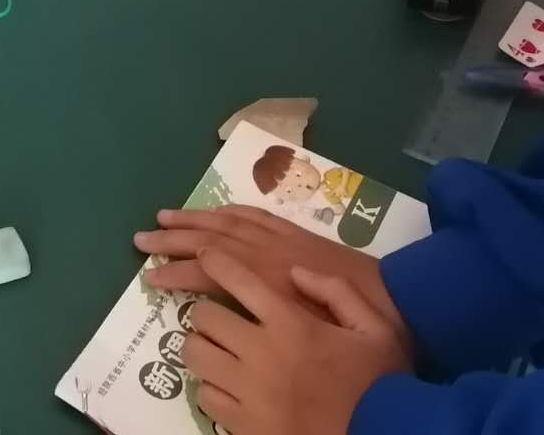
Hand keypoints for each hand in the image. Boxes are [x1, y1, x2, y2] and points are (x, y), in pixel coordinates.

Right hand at [134, 205, 407, 337]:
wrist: (404, 297)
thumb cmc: (358, 327)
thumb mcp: (314, 333)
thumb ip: (270, 318)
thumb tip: (229, 316)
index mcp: (269, 281)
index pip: (210, 272)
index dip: (176, 274)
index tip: (149, 279)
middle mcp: (269, 254)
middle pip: (210, 240)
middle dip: (172, 241)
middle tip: (139, 241)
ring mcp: (283, 239)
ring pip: (227, 222)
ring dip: (192, 219)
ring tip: (161, 218)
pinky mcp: (297, 232)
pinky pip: (255, 214)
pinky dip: (229, 210)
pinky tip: (213, 210)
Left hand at [181, 250, 411, 434]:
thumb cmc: (382, 385)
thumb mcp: (377, 331)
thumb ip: (339, 293)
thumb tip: (297, 271)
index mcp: (291, 324)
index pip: (239, 280)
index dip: (214, 261)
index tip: (204, 254)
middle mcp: (262, 353)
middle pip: (205, 317)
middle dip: (207, 312)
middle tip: (218, 318)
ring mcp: (248, 391)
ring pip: (196, 355)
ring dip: (202, 347)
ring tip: (216, 350)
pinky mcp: (243, 424)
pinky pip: (205, 395)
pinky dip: (211, 387)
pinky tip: (228, 386)